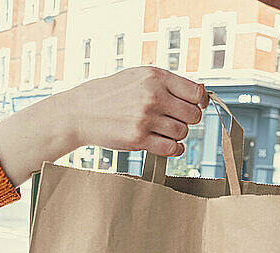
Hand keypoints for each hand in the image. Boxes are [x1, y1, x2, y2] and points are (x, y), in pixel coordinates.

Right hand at [68, 66, 207, 156]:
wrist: (80, 112)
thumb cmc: (110, 94)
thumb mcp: (137, 76)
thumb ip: (165, 83)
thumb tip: (199, 94)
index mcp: (155, 77)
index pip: (196, 92)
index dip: (198, 102)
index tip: (193, 106)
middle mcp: (153, 96)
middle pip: (193, 115)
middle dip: (186, 120)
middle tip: (173, 120)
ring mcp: (145, 118)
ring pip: (182, 132)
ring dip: (176, 134)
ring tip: (161, 130)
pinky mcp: (138, 139)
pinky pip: (171, 148)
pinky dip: (173, 149)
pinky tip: (164, 143)